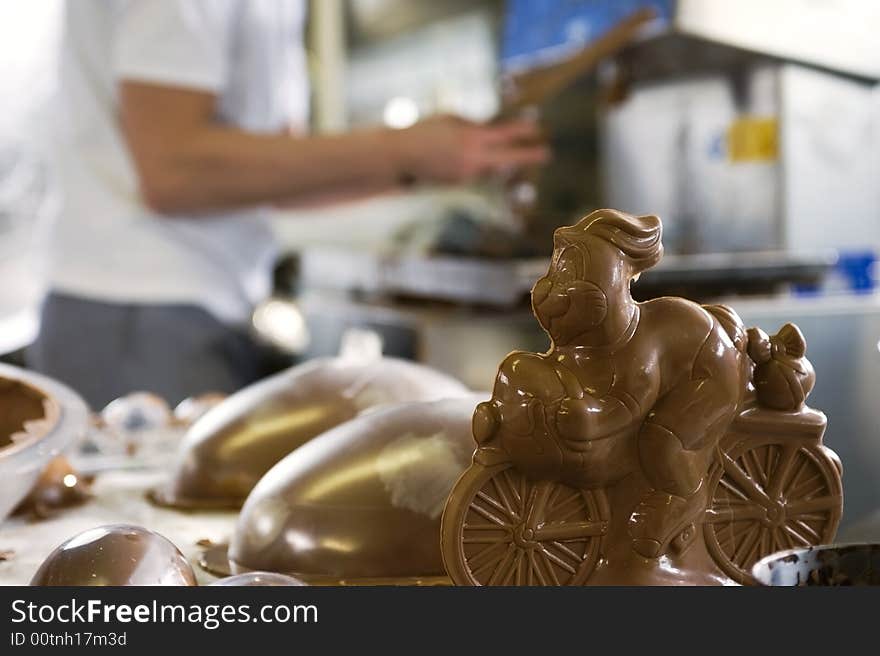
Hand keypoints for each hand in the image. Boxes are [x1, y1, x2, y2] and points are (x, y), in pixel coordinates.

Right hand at [391, 115, 548, 184]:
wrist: (401, 156)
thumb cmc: (425, 130)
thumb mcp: (452, 119)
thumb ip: (474, 126)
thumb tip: (493, 133)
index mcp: (472, 137)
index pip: (505, 134)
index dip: (523, 131)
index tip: (537, 127)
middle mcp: (473, 158)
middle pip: (509, 158)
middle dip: (528, 156)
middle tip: (547, 154)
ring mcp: (467, 173)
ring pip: (490, 166)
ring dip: (491, 157)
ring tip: (469, 148)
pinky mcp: (460, 183)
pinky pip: (474, 171)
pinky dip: (473, 163)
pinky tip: (452, 157)